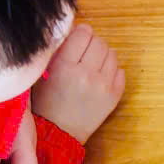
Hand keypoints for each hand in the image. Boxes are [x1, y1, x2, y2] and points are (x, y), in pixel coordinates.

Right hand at [31, 25, 125, 143]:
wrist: (60, 132)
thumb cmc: (47, 102)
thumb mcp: (44, 73)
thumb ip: (58, 51)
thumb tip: (74, 30)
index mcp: (65, 67)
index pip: (83, 34)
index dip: (81, 32)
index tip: (78, 36)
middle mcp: (87, 74)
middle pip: (100, 42)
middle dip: (92, 42)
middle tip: (84, 51)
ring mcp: (104, 85)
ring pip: (112, 54)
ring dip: (103, 54)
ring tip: (92, 63)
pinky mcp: (115, 95)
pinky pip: (120, 70)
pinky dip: (111, 69)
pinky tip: (100, 75)